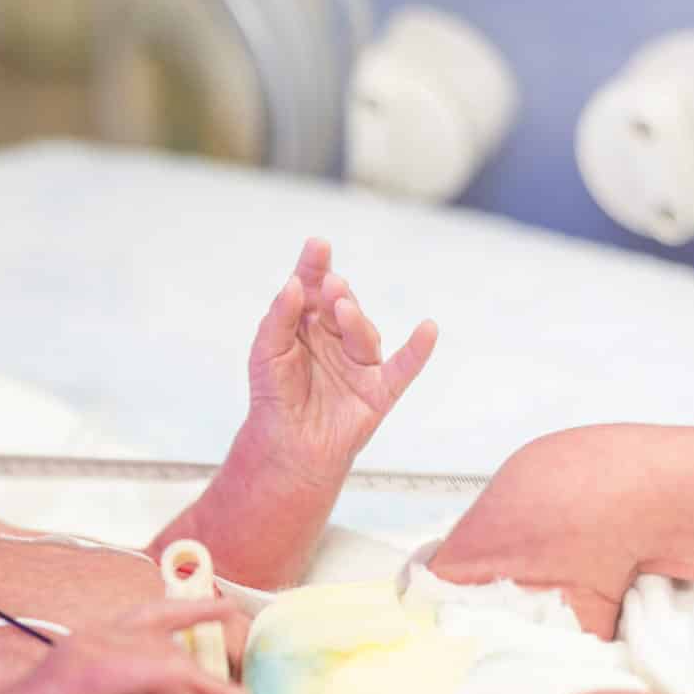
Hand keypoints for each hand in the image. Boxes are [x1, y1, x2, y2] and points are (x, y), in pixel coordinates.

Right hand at [0, 600, 248, 693]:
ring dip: (201, 693)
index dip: (191, 610)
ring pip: (165, 663)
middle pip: (166, 639)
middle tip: (239, 690)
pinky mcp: (92, 673)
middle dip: (205, 664)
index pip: (152, 616)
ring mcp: (91, 651)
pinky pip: (152, 679)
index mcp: (98, 642)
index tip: (225, 609)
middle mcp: (96, 637)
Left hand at [244, 238, 437, 474]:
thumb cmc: (274, 398)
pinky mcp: (377, 391)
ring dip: (356, 321)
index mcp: (308, 325)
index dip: (316, 268)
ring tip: (342, 308)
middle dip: (337, 295)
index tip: (317, 246)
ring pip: (364, 335)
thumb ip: (279, 318)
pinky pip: (402, 368)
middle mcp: (336, 339)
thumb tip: (293, 284)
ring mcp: (358, 364)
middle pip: (341, 307)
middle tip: (331, 284)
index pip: (314, 289)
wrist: (285, 448)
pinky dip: (417, 351)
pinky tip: (428, 329)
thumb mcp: (266, 352)